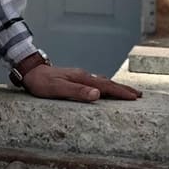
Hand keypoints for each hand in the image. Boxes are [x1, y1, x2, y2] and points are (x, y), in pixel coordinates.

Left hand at [20, 65, 142, 102]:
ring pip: (102, 82)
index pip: (106, 86)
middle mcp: (83, 75)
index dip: (121, 92)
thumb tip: (97, 94)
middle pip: (108, 82)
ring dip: (116, 88)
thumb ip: (77, 92)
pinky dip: (105, 87)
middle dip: (123, 89)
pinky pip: (95, 82)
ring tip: (127, 93)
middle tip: (138, 95)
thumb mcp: (58, 89)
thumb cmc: (41, 83)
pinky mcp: (75, 78)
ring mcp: (79, 76)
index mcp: (82, 78)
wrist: (30, 71)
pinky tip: (105, 89)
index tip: (134, 97)